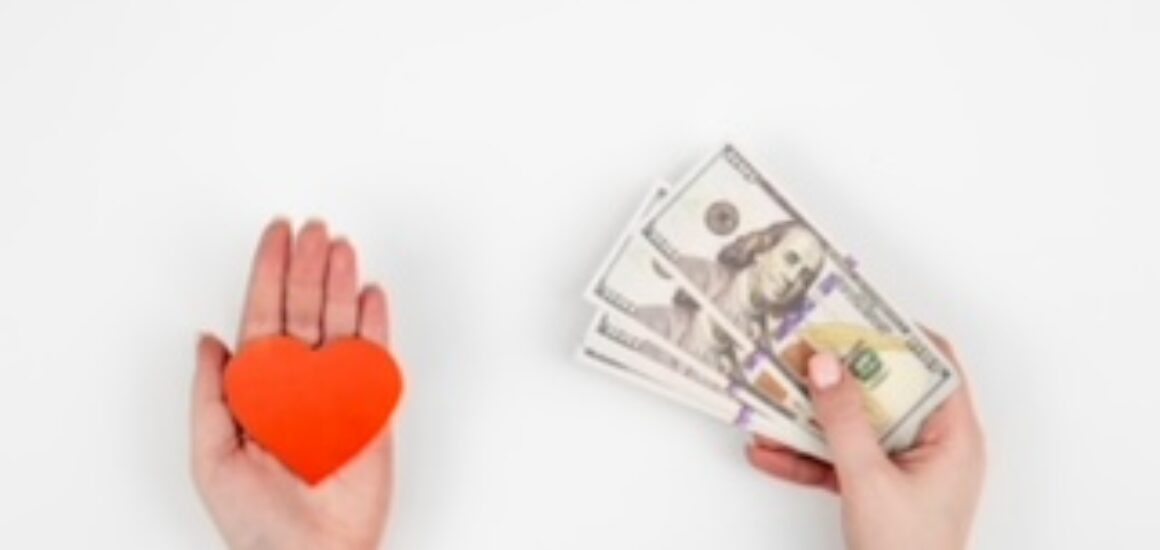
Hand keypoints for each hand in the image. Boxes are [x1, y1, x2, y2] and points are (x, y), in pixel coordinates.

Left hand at [191, 219, 393, 549]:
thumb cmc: (256, 519)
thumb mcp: (211, 454)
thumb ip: (211, 394)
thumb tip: (206, 340)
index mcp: (260, 389)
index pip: (263, 315)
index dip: (267, 273)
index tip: (275, 236)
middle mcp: (299, 382)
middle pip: (304, 309)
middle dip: (308, 265)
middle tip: (313, 227)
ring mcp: (337, 391)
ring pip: (340, 323)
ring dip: (340, 282)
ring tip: (341, 245)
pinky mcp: (371, 407)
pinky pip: (375, 357)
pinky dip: (376, 324)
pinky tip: (371, 294)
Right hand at [747, 332, 984, 549]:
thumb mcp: (869, 480)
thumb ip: (845, 421)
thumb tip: (827, 366)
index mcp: (953, 437)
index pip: (935, 365)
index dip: (896, 337)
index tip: (853, 318)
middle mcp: (932, 448)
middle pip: (886, 392)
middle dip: (838, 376)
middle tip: (803, 351)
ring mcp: (903, 471)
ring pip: (856, 426)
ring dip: (812, 418)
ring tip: (773, 398)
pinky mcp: (877, 492)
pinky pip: (839, 461)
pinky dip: (806, 457)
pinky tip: (769, 452)